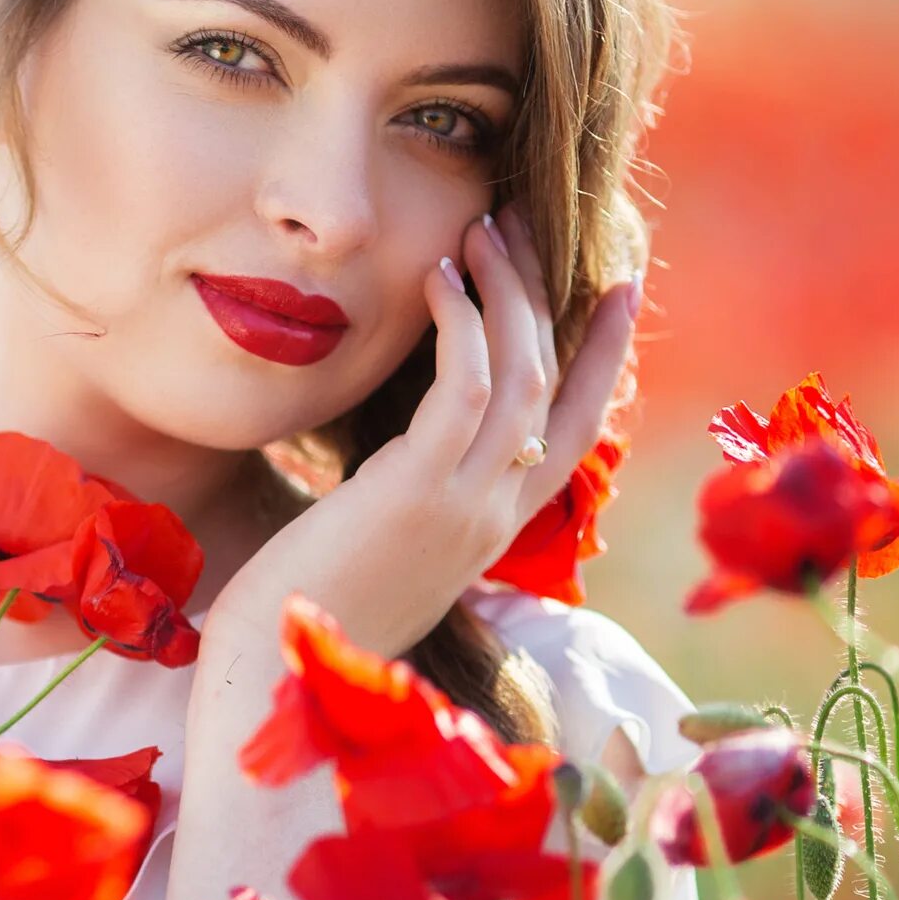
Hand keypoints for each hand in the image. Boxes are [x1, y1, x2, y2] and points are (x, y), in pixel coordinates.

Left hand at [207, 210, 638, 662]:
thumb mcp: (381, 548)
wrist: (276, 678)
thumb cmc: (308, 611)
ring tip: (480, 228)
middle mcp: (495, 517)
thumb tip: (399, 451)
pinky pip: (464, 389)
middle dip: (549, 294)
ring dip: (506, 293)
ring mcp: (464, 507)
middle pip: (556, 385)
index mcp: (493, 529)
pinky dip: (461, 325)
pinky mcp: (416, 494)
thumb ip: (409, 498)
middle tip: (523, 222)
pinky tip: (437, 278)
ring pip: (522, 375)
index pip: (576, 428)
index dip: (605, 352)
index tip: (622, 283)